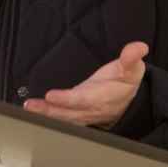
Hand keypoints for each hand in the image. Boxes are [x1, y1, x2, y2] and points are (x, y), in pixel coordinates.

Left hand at [22, 41, 148, 127]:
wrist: (129, 102)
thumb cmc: (126, 82)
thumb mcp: (134, 69)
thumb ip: (132, 58)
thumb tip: (138, 47)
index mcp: (103, 97)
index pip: (84, 99)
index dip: (67, 99)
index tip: (51, 96)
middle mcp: (91, 108)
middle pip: (68, 112)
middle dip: (49, 110)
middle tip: (31, 106)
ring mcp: (83, 114)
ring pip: (63, 117)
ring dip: (45, 114)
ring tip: (29, 108)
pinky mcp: (76, 115)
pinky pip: (61, 119)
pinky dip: (47, 117)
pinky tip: (33, 113)